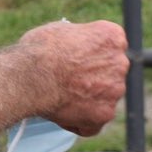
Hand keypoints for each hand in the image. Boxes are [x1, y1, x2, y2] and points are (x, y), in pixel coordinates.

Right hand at [22, 19, 129, 135]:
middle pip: (111, 73)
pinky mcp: (105, 114)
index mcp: (112, 37)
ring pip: (103, 98)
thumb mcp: (63, 29)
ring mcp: (115, 91)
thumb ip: (80, 40)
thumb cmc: (41, 50)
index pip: (110, 47)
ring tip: (62, 96)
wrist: (31, 76)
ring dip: (88, 100)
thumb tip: (76, 47)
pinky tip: (62, 112)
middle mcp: (120, 63)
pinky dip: (80, 121)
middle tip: (69, 80)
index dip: (91, 55)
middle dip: (93, 78)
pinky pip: (94, 122)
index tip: (78, 59)